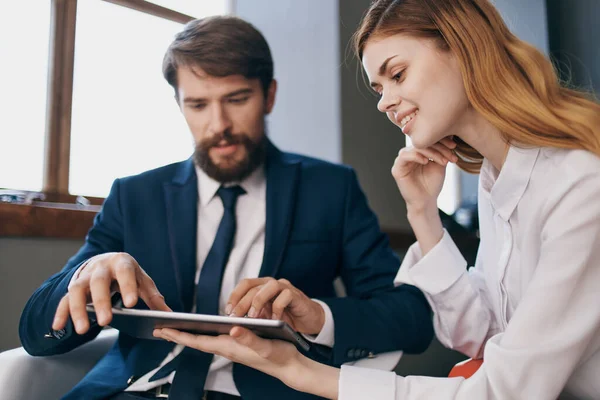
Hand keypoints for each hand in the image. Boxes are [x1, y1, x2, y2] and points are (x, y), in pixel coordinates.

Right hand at [53, 252, 170, 334]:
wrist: (105, 261)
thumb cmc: (127, 273)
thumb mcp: (142, 280)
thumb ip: (153, 296)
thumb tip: (169, 314)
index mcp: (122, 262)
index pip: (125, 272)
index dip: (127, 287)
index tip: (131, 304)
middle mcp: (100, 267)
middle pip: (98, 283)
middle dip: (101, 302)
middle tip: (106, 322)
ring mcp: (85, 277)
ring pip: (77, 291)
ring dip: (78, 310)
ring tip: (83, 330)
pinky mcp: (73, 287)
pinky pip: (64, 300)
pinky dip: (61, 313)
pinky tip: (58, 326)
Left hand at [153, 327, 338, 398]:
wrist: (289, 366)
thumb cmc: (278, 356)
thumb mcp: (265, 345)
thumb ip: (248, 339)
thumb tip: (232, 330)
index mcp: (229, 347)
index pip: (198, 342)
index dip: (180, 336)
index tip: (163, 330)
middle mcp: (228, 348)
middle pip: (197, 342)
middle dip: (178, 336)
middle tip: (159, 329)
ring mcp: (232, 348)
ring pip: (204, 341)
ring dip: (189, 335)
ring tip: (175, 329)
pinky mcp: (239, 346)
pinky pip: (214, 340)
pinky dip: (203, 335)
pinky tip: (203, 331)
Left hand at [226, 278, 324, 334]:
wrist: (311, 320)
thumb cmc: (286, 318)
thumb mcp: (266, 316)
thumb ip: (254, 315)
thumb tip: (234, 322)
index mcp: (263, 286)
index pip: (245, 284)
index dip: (235, 296)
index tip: (227, 311)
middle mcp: (272, 284)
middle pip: (254, 287)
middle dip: (242, 302)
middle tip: (235, 317)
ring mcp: (285, 288)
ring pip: (269, 286)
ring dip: (258, 301)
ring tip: (253, 317)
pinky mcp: (297, 295)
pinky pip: (285, 296)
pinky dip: (277, 308)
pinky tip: (275, 320)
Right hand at [391, 137, 457, 212]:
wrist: (427, 201)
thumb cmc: (433, 184)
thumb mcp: (440, 163)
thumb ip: (441, 150)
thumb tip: (449, 134)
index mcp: (417, 152)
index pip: (427, 139)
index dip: (441, 140)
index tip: (454, 146)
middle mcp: (408, 154)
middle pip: (421, 142)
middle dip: (438, 146)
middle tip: (450, 153)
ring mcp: (401, 161)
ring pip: (414, 147)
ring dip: (430, 152)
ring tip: (442, 161)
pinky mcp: (397, 169)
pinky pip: (404, 156)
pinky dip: (416, 156)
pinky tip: (426, 162)